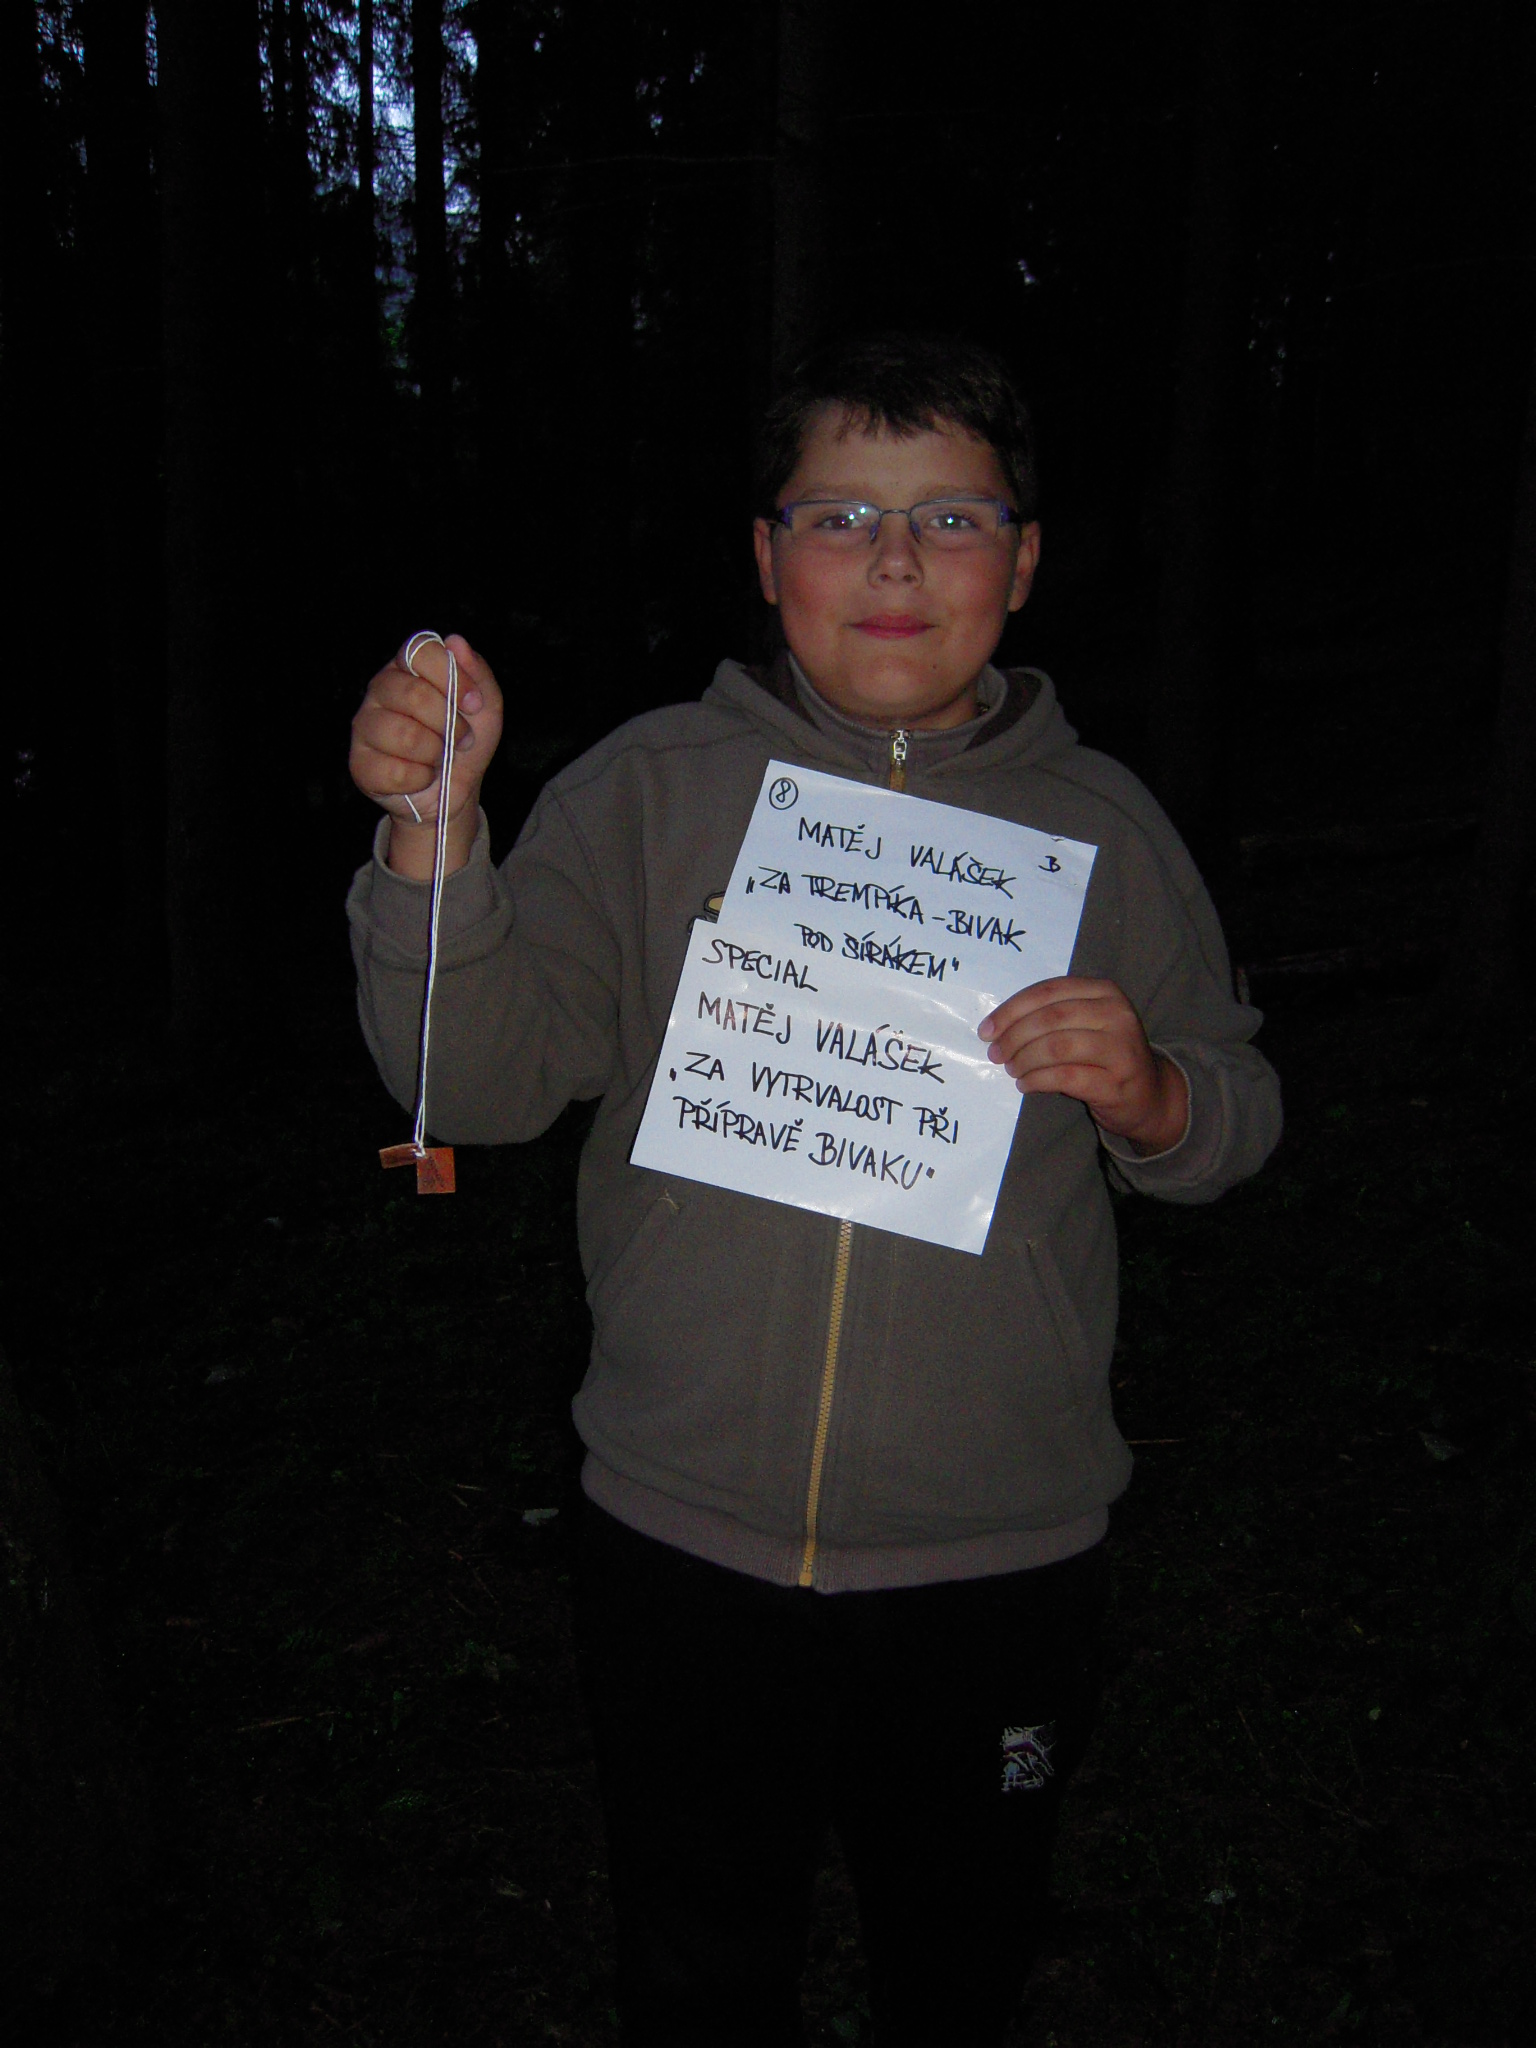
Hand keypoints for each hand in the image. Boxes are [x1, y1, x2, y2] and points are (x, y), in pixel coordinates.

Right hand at [349, 634, 503, 877]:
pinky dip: (421, 778)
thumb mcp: (486, 707)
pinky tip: (420, 776)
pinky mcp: (360, 763)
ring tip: (439, 758)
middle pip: (412, 694)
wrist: (455, 790)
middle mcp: (381, 689)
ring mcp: (365, 725)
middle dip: (449, 723)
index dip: (451, 675)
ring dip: (435, 753)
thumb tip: (455, 641)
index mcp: (408, 667)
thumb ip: (477, 673)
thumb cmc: (465, 741)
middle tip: (463, 739)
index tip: (474, 703)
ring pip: (403, 734)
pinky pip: (395, 771)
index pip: (419, 650)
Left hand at [978, 976, 1188, 1155]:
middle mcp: (1117, 1015)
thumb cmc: (1106, 1055)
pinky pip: (1065, 1077)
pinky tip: (1026, 1084)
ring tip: (1012, 1069)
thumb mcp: (1085, 1024)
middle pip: (1051, 1018)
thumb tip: (998, 1027)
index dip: (1011, 1010)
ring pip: (1056, 1047)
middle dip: (1014, 1036)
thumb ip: (1051, 1016)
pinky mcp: (1117, 1082)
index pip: (1048, 991)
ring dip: (1024, 1059)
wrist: (1150, 1095)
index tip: (987, 1030)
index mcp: (1105, 992)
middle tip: (996, 1054)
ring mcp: (1121, 1049)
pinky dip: (1038, 1080)